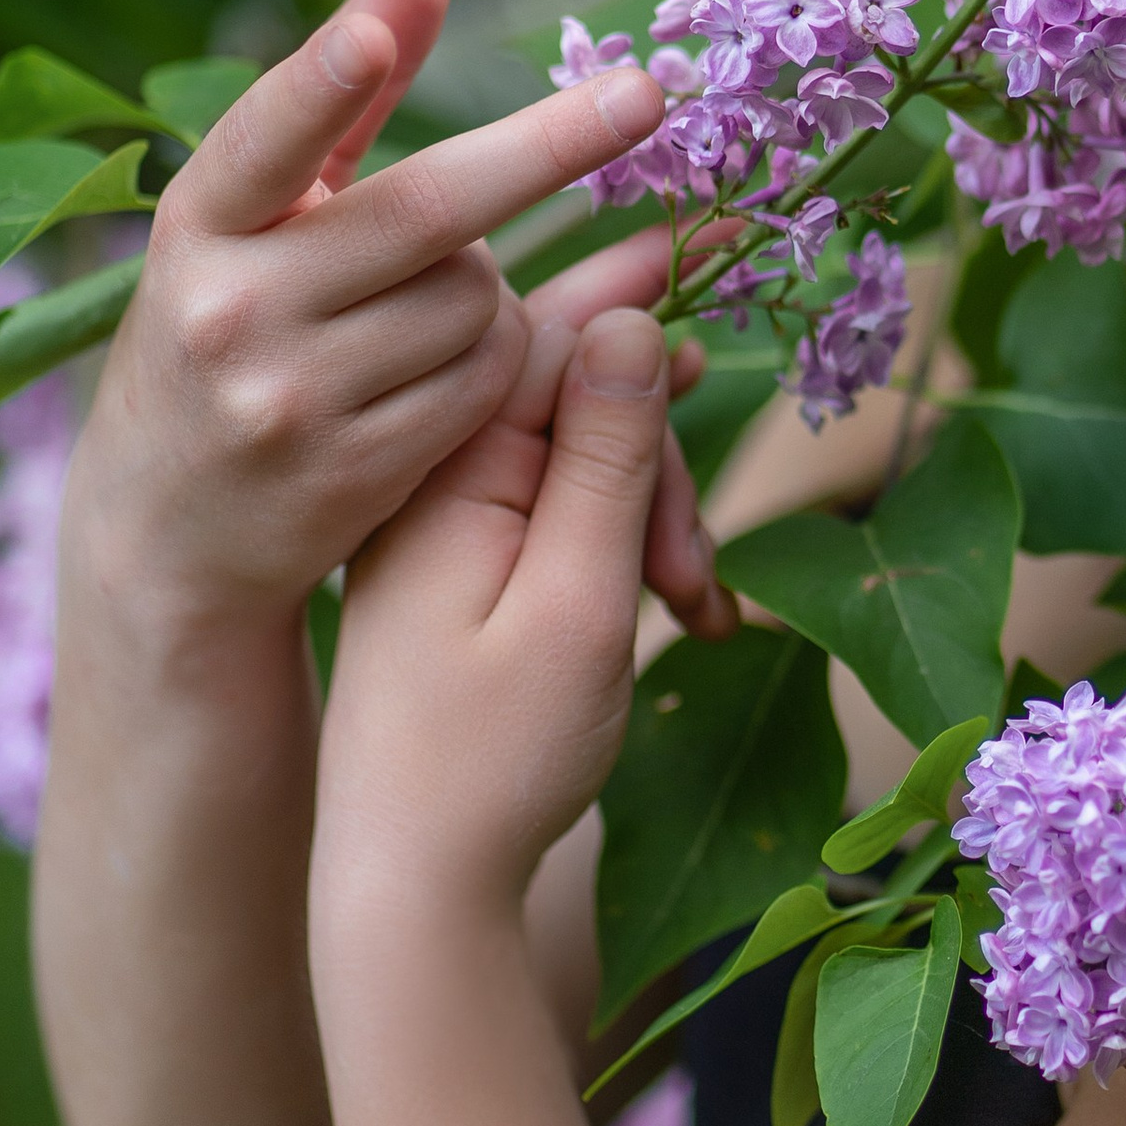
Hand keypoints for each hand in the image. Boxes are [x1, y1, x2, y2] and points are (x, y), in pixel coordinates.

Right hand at [68, 0, 684, 632]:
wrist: (167, 522)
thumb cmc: (236, 315)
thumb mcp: (267, 203)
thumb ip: (352, 75)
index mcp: (201, 221)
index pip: (266, 138)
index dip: (322, 83)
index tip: (370, 33)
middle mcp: (233, 307)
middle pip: (429, 214)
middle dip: (547, 150)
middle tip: (648, 94)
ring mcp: (291, 399)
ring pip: (476, 301)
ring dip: (492, 285)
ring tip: (425, 301)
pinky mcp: (353, 474)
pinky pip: (487, 384)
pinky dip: (499, 359)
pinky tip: (449, 364)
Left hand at [316, 306, 675, 915]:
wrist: (409, 887)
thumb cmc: (491, 759)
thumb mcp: (574, 601)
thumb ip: (603, 456)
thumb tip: (623, 314)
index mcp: (442, 473)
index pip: (550, 341)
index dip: (638, 302)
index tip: (716, 239)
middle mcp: (431, 481)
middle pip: (572, 398)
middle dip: (659, 467)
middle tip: (700, 580)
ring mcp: (444, 525)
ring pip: (579, 459)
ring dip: (654, 519)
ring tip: (694, 614)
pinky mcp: (463, 566)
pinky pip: (559, 512)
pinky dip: (625, 548)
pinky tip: (677, 609)